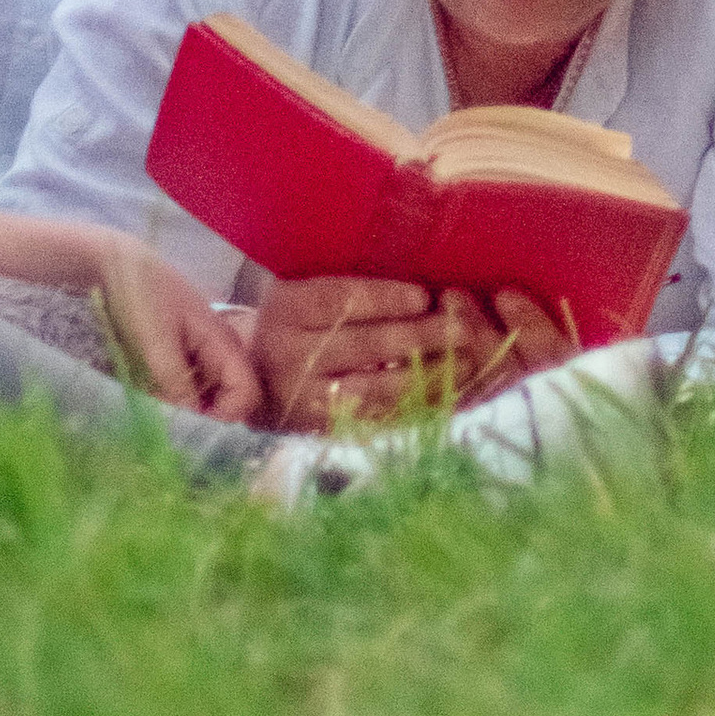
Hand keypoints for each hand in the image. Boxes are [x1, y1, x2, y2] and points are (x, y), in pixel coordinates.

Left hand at [91, 238, 265, 421]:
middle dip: (205, 418)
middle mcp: (220, 350)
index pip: (247, 393)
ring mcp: (202, 353)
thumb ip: (176, 382)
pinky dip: (176, 399)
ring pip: (208, 397)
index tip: (193, 426)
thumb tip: (194, 423)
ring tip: (156, 410)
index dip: (227, 416)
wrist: (118, 265)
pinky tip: (153, 397)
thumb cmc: (142, 295)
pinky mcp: (184, 356)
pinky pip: (190, 387)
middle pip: (230, 399)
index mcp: (223, 342)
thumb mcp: (156, 340)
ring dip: (188, 410)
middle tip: (170, 423)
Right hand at [248, 274, 571, 430]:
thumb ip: (347, 289)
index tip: (424, 294)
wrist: (250, 374)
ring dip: (424, 377)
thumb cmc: (294, 318)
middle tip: (462, 330)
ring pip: (372, 388)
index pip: (340, 300)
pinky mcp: (321, 428)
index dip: (384, 298)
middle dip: (418, 337)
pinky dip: (410, 406)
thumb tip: (419, 287)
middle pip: (362, 344)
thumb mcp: (302, 289)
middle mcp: (291, 354)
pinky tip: (442, 393)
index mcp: (287, 307)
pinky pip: (373, 418)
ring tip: (464, 363)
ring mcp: (305, 397)